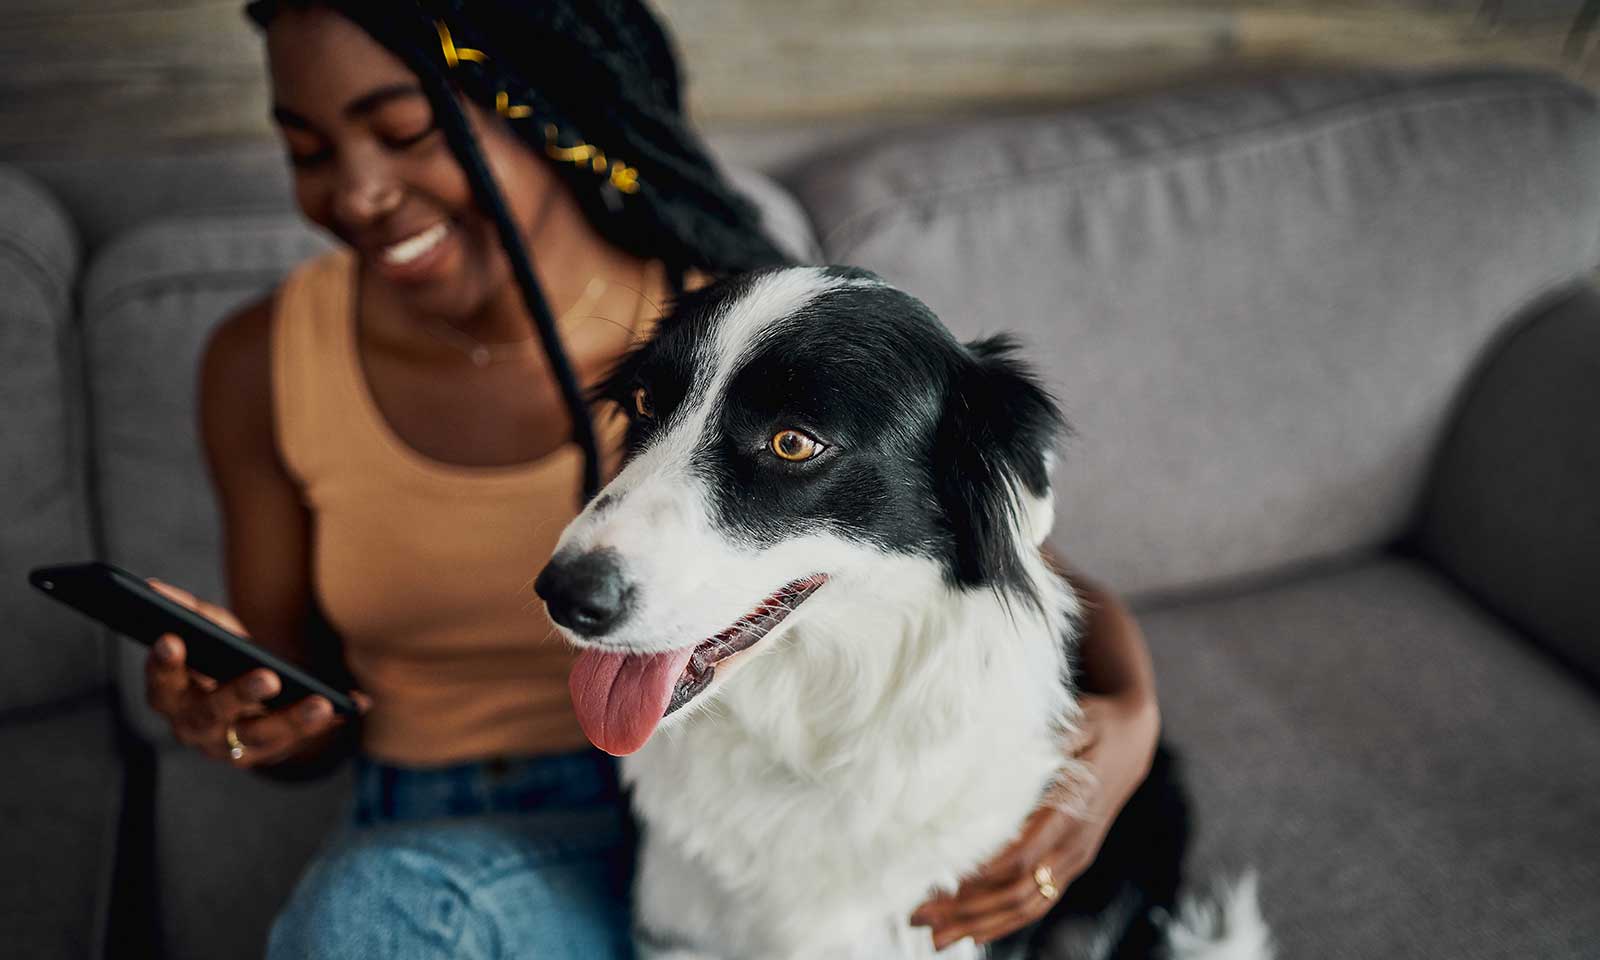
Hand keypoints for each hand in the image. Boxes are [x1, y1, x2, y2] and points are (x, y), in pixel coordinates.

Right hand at [142, 579, 368, 767]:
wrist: (244, 707)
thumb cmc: (218, 662)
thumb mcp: (207, 636)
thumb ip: (189, 614)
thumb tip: (155, 588)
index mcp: (171, 697)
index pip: (161, 683)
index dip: (164, 664)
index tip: (172, 638)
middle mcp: (194, 727)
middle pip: (212, 715)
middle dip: (238, 695)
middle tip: (268, 678)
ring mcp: (230, 746)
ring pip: (260, 737)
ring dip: (292, 720)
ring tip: (321, 702)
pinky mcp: (267, 754)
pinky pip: (300, 740)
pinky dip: (329, 721)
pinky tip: (355, 703)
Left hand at [909, 690, 1159, 950]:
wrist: (1132, 738)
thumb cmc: (1094, 724)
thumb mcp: (1074, 722)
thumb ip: (1045, 741)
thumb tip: (1004, 746)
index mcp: (1071, 812)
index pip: (1022, 854)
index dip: (982, 872)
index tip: (940, 880)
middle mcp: (1074, 845)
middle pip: (1017, 890)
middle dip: (967, 907)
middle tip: (918, 915)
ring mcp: (1074, 859)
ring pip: (1027, 905)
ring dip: (981, 923)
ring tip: (937, 937)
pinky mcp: (1071, 864)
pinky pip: (1038, 902)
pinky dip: (1006, 921)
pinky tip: (975, 933)